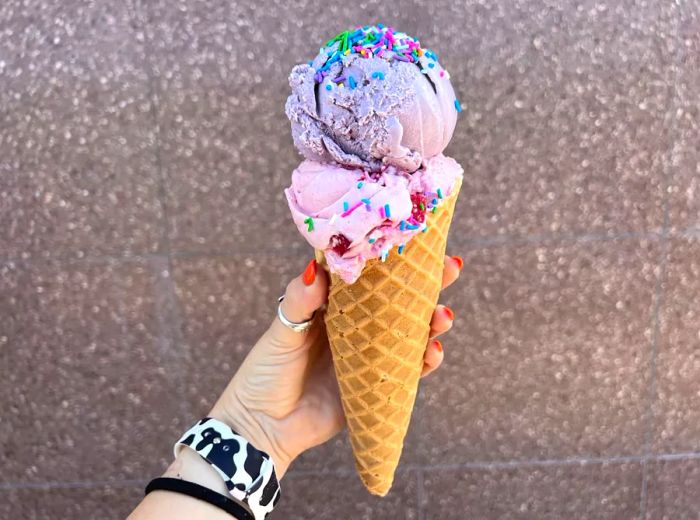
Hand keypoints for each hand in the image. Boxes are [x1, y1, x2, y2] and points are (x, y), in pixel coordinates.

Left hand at [209, 254, 463, 476]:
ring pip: (411, 332)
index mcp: (333, 305)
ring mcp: (370, 355)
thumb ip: (300, 301)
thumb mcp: (281, 332)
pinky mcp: (377, 383)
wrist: (262, 427)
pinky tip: (433, 352)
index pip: (369, 274)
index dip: (394, 258)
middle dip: (428, 284)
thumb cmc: (265, 372)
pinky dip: (426, 360)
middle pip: (399, 300)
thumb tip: (318, 266)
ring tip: (443, 316)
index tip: (418, 241)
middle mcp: (357, 326)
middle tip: (450, 268)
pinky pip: (409, 369)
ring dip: (432, 322)